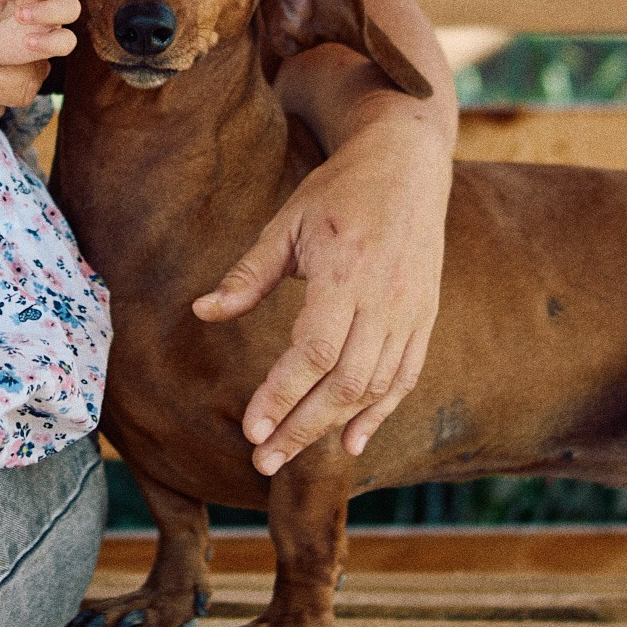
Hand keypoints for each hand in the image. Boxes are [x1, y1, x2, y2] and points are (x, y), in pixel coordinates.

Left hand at [192, 102, 449, 474]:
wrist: (407, 165)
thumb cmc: (338, 192)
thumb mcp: (286, 223)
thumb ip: (248, 275)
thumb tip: (202, 312)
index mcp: (345, 274)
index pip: (314, 352)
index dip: (282, 395)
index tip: (251, 430)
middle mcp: (384, 301)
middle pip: (345, 383)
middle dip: (301, 427)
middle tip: (262, 461)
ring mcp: (411, 313)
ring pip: (374, 388)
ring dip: (331, 427)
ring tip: (290, 454)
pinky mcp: (425, 319)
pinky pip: (404, 379)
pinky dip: (378, 415)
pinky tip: (349, 443)